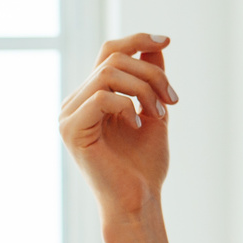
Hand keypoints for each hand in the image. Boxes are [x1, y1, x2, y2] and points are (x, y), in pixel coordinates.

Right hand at [59, 32, 179, 221]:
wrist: (138, 202)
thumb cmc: (144, 166)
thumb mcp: (153, 113)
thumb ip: (150, 81)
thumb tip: (154, 45)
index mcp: (91, 97)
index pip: (109, 52)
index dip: (136, 40)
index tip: (167, 40)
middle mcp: (75, 102)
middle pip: (113, 59)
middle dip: (151, 74)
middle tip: (173, 100)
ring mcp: (69, 115)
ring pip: (108, 74)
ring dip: (144, 90)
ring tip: (160, 115)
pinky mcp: (71, 130)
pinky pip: (100, 97)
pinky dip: (127, 106)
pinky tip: (138, 125)